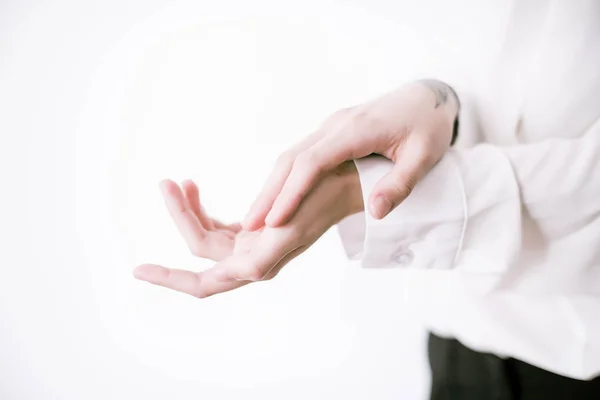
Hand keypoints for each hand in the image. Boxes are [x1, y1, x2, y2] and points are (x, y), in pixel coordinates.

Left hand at [133, 162, 362, 297]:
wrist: (344, 183)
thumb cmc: (322, 197)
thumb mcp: (291, 226)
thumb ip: (263, 255)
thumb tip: (241, 273)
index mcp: (258, 264)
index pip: (203, 282)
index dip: (170, 279)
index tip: (138, 270)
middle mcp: (251, 260)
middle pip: (199, 246)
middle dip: (179, 216)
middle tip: (165, 182)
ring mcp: (251, 245)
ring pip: (205, 234)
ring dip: (188, 209)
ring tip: (178, 181)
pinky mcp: (253, 231)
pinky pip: (217, 225)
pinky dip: (203, 208)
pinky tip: (194, 189)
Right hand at [243, 79, 458, 230]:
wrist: (427, 97)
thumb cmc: (428, 127)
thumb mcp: (425, 157)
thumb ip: (400, 184)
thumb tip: (374, 212)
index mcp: (358, 129)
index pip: (314, 162)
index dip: (292, 192)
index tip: (274, 221)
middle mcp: (337, 125)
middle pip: (293, 158)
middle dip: (270, 192)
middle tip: (249, 224)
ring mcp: (331, 126)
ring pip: (292, 155)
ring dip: (272, 185)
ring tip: (254, 217)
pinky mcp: (332, 132)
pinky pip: (301, 154)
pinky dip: (285, 177)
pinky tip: (276, 197)